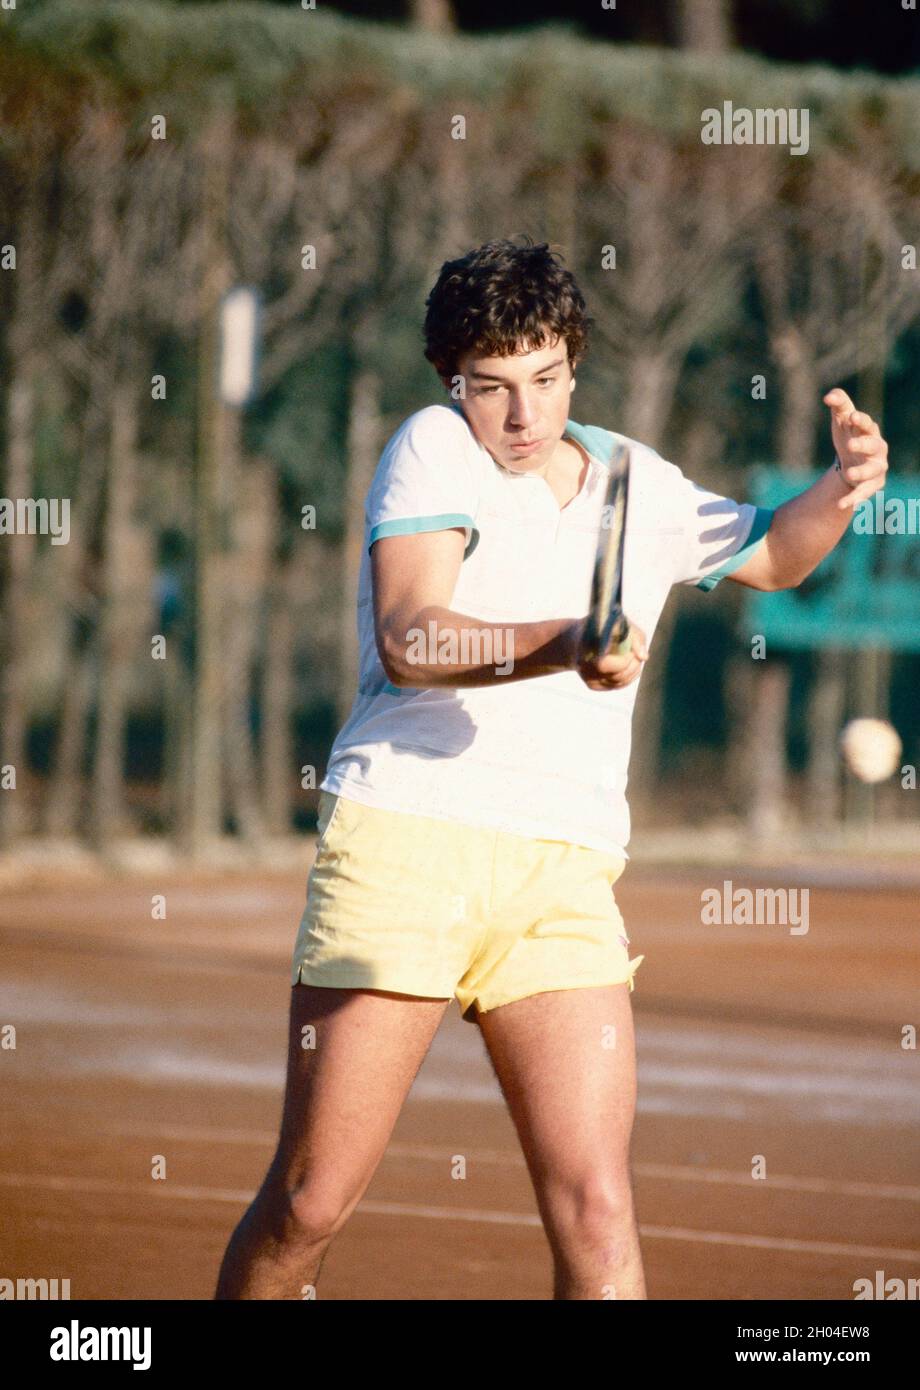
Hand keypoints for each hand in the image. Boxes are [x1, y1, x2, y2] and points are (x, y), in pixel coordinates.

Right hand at [576, 621, 648, 689]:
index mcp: (585, 648)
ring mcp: (586, 677)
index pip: (604, 665)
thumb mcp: (620, 623)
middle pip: (616, 676)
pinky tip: (626, 665)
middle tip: (636, 654)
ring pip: (619, 682)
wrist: (577, 637)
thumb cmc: (603, 626)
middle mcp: (583, 665)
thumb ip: (635, 637)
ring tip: (632, 657)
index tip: (631, 651)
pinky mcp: (592, 685)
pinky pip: (617, 685)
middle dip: (632, 666)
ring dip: (632, 670)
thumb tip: (644, 657)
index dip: (624, 661)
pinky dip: (627, 676)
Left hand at [823, 388, 888, 511]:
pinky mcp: (872, 485)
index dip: (861, 420)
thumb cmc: (849, 435)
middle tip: (850, 444)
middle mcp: (877, 449)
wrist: (852, 461)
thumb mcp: (842, 420)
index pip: (867, 423)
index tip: (852, 417)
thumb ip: (838, 404)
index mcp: (869, 431)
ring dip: (861, 472)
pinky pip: (863, 493)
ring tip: (848, 473)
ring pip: (872, 471)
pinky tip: (840, 504)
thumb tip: (828, 396)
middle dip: (863, 444)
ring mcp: (876, 467)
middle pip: (873, 445)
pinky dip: (853, 498)